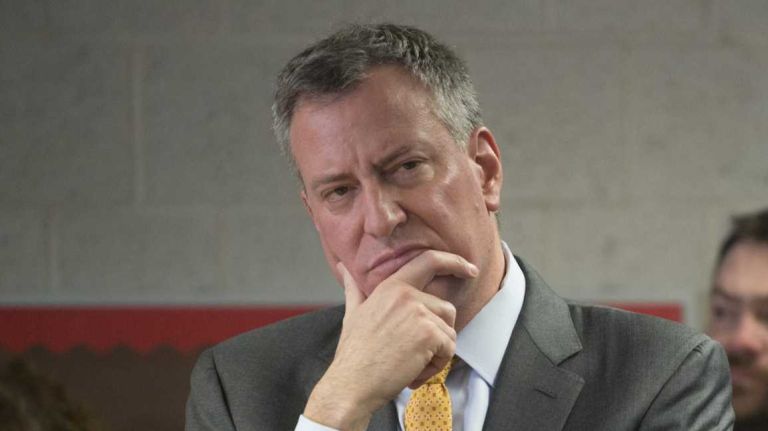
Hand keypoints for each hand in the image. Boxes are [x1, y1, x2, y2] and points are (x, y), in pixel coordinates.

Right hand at [303, 250, 477, 429]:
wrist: (351, 383)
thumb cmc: (353, 354)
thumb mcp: (352, 313)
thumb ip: (354, 289)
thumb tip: (344, 269)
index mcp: (391, 287)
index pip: (429, 261)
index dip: (454, 262)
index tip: (470, 269)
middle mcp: (407, 295)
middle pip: (446, 310)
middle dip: (437, 335)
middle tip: (411, 354)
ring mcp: (419, 313)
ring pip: (449, 332)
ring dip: (435, 354)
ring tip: (409, 365)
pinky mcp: (429, 334)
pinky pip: (449, 350)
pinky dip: (435, 367)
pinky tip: (413, 373)